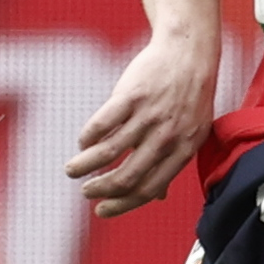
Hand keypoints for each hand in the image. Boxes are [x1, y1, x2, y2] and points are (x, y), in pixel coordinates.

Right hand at [65, 30, 220, 218]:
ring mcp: (149, 115)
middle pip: (127, 176)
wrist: (189, 53)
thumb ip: (172, 164)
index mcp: (183, 151)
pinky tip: (83, 143)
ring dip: (85, 166)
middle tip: (85, 192)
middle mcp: (167, 136)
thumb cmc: (190, 97)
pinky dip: (88, 138)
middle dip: (100, 190)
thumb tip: (158, 197)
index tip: (101, 210)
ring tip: (72, 170)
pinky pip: (102, 124)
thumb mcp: (191, 133)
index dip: (121, 205)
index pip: (148, 189)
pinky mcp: (131, 94)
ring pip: (108, 151)